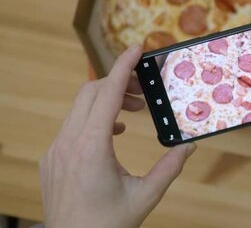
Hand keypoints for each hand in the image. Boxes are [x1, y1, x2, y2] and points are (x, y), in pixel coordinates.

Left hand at [40, 45, 195, 227]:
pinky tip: (114, 132)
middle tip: (146, 87)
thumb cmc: (107, 224)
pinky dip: (94, 117)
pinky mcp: (52, 158)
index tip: (136, 48)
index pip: (108, 93)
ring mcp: (56, 150)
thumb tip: (188, 145)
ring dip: (108, 100)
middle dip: (119, 81)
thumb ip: (170, 167)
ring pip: (80, 107)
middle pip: (92, 92)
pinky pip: (72, 125)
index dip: (123, 67)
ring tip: (136, 111)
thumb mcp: (146, 196)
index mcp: (92, 147)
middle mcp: (69, 143)